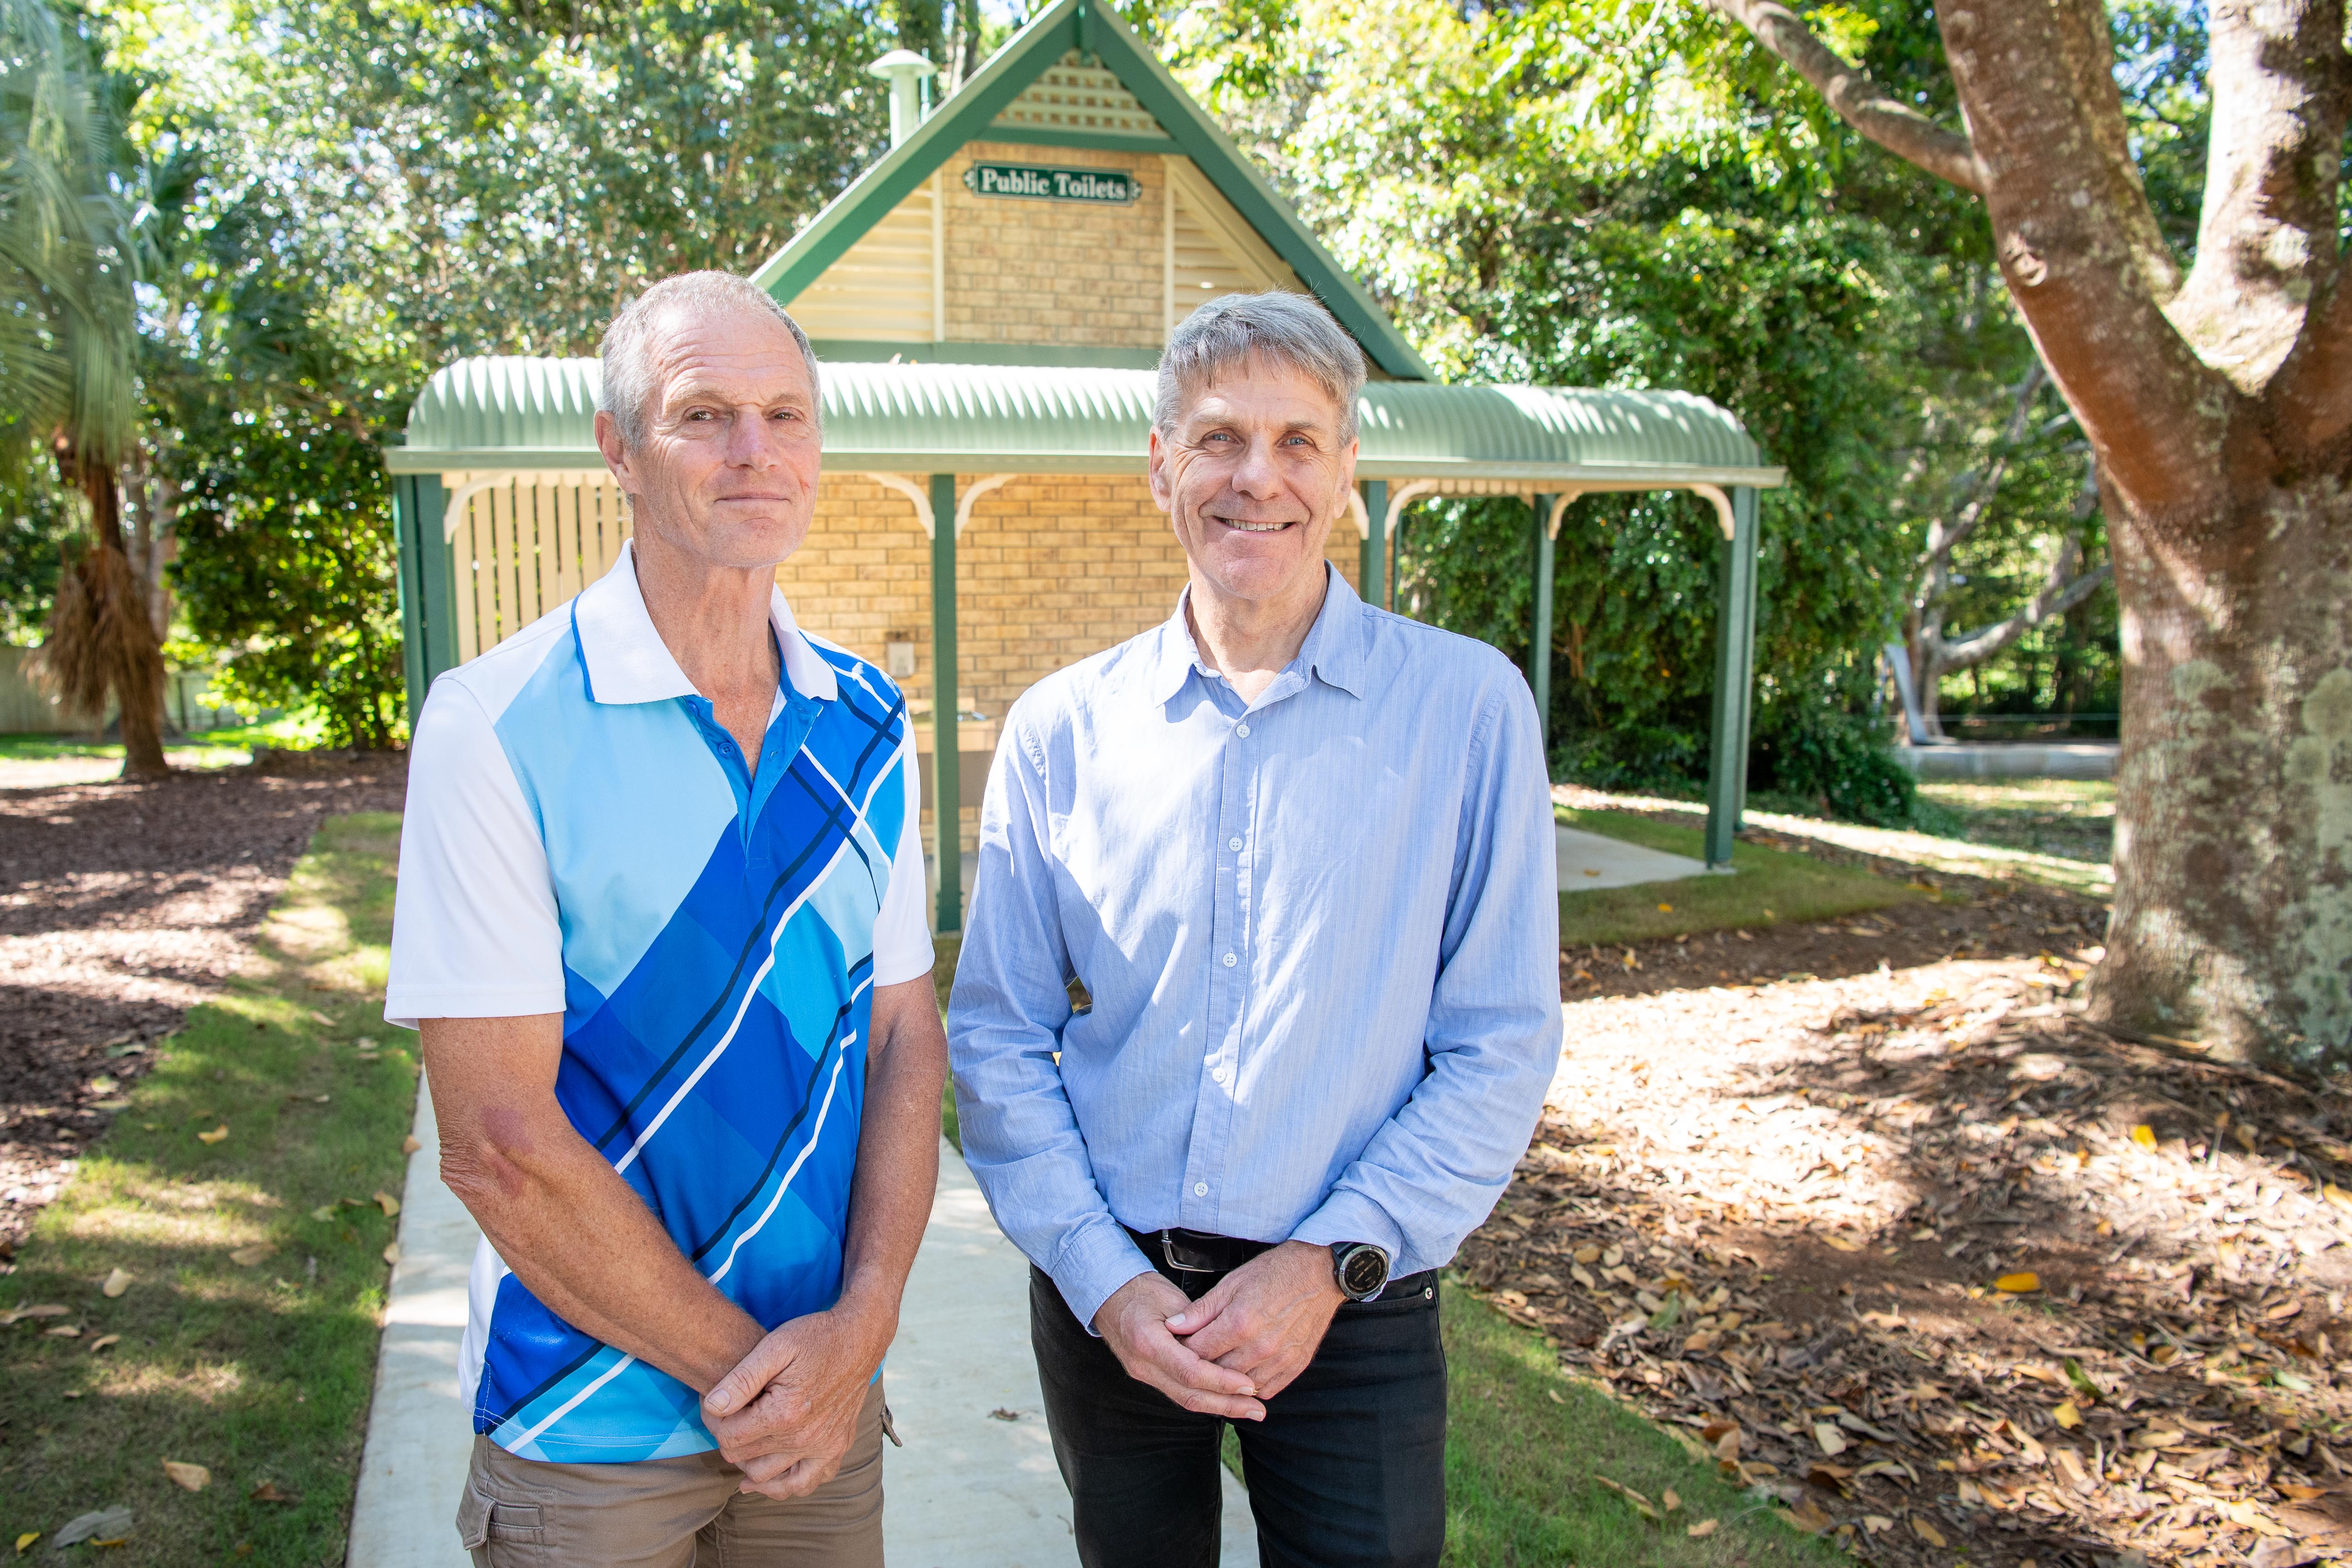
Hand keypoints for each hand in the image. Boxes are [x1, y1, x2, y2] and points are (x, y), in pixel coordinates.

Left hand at [702, 1308, 889, 1498]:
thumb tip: (712, 1406)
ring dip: (748, 1463)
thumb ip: (741, 1378)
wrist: (860, 1338)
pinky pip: (805, 1484)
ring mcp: (824, 1447)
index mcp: (784, 1413)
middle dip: (728, 1438)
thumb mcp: (775, 1346)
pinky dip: (783, 1485)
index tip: (714, 1403)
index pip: (729, 1436)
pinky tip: (768, 1476)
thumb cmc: (816, 1337)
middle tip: (728, 1415)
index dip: (713, 1420)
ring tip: (743, 1440)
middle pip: (743, 1458)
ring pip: (767, 1478)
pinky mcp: (836, 1448)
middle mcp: (805, 1438)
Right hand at [1092, 1271, 1266, 1420]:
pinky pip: (1179, 1393)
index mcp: (1147, 1342)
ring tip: (1250, 1409)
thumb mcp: (1171, 1298)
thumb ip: (1197, 1324)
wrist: (1108, 1296)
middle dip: (1227, 1404)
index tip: (1248, 1384)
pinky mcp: (1149, 1377)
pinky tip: (1227, 1401)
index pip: (1190, 1371)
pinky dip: (1205, 1399)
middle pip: (1189, 1394)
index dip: (1222, 1381)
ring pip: (1185, 1400)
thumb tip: (1226, 1347)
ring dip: (1220, 1407)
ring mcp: (1143, 1374)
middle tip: (1257, 1409)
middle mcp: (1143, 1365)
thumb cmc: (1141, 1291)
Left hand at [1166, 1241, 1342, 1402]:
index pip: (1197, 1352)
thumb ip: (1201, 1310)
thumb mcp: (1231, 1283)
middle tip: (1199, 1353)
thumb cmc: (1274, 1273)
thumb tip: (1172, 1326)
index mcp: (1239, 1323)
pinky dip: (1251, 1384)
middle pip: (1216, 1373)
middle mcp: (1259, 1347)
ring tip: (1222, 1360)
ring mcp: (1279, 1359)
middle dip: (1202, 1366)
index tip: (1181, 1343)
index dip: (1183, 1349)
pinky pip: (1266, 1390)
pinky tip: (1246, 1369)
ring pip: (1240, 1386)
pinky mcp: (1295, 1366)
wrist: (1319, 1274)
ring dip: (1227, 1378)